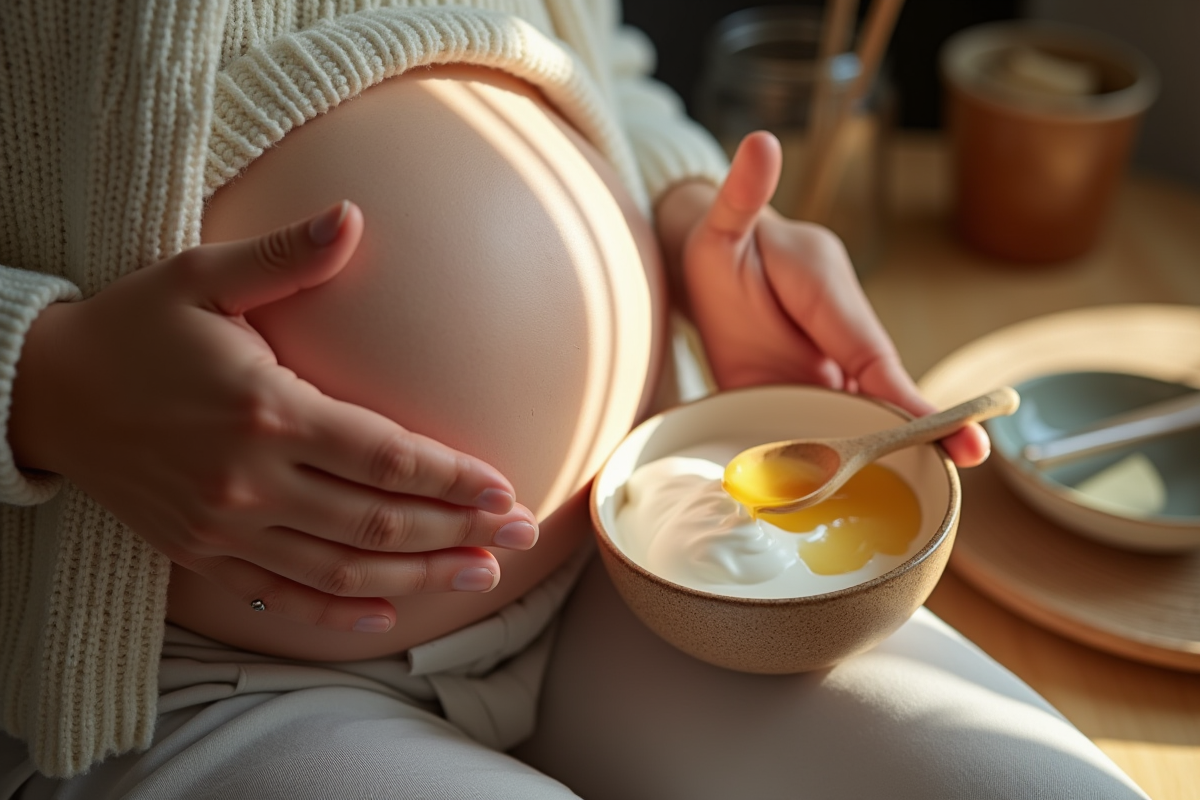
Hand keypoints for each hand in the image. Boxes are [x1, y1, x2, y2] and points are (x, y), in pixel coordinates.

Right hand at [10, 202, 538, 632]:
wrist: (45, 392)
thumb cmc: (134, 327)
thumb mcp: (201, 276)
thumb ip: (285, 255)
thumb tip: (355, 215)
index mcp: (266, 411)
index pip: (385, 457)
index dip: (453, 478)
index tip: (506, 488)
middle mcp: (250, 481)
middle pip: (377, 522)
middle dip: (459, 530)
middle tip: (520, 533)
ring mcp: (225, 527)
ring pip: (342, 569)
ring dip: (418, 576)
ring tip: (480, 574)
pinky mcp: (202, 554)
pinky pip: (281, 597)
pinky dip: (338, 613)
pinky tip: (387, 617)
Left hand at [656, 131, 988, 467]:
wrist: (713, 270)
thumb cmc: (724, 246)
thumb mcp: (723, 223)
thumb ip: (741, 196)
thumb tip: (760, 141)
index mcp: (833, 302)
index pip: (873, 353)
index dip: (903, 387)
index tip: (936, 417)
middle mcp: (838, 345)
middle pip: (884, 392)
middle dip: (928, 425)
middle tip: (973, 457)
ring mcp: (820, 377)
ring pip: (864, 417)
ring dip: (897, 450)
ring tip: (940, 486)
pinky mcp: (795, 400)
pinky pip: (828, 434)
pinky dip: (849, 463)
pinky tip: (864, 496)